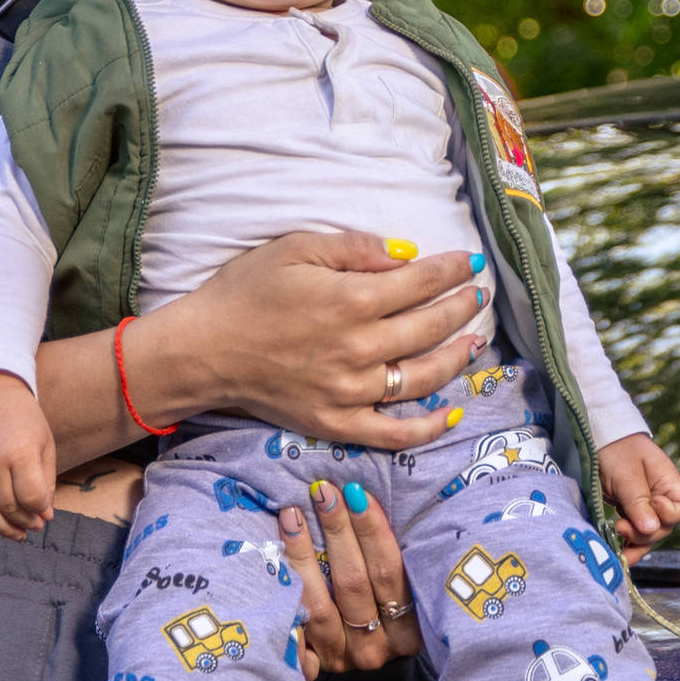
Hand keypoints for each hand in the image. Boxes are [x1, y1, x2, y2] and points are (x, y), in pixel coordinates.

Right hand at [0, 374, 59, 540]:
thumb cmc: (23, 421)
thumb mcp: (45, 444)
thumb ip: (46, 481)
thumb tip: (45, 517)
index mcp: (20, 450)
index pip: (31, 496)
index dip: (40, 511)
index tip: (44, 512)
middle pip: (7, 506)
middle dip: (24, 523)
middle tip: (33, 527)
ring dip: (1, 529)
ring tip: (15, 534)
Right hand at [127, 229, 485, 448]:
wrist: (203, 351)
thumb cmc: (244, 292)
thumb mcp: (295, 248)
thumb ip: (354, 247)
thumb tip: (404, 253)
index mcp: (351, 299)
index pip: (420, 282)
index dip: (452, 270)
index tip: (471, 261)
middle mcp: (359, 348)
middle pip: (430, 327)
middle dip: (461, 307)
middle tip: (476, 295)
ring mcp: (351, 390)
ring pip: (423, 378)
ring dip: (457, 358)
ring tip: (474, 342)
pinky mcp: (337, 422)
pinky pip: (393, 432)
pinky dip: (427, 427)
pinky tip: (450, 415)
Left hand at [280, 480, 424, 680]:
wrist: (360, 651)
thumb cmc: (386, 598)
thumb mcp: (402, 583)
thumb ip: (391, 555)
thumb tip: (365, 496)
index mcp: (410, 628)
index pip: (389, 572)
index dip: (372, 531)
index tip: (356, 492)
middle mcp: (377, 647)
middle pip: (353, 584)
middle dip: (337, 531)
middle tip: (322, 491)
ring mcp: (342, 657)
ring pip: (319, 605)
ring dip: (303, 554)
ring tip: (292, 514)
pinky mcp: (313, 664)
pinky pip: (294, 633)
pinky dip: (284, 598)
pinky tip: (272, 564)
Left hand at [598, 431, 679, 553]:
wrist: (600, 442)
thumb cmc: (617, 451)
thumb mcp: (627, 475)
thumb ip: (638, 501)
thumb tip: (651, 528)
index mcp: (669, 484)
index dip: (669, 514)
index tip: (651, 504)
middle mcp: (662, 499)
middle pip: (664, 528)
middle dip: (645, 532)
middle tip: (620, 525)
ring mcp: (647, 508)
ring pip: (649, 536)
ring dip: (634, 544)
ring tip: (615, 538)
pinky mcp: (632, 514)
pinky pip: (635, 535)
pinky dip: (627, 545)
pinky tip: (617, 553)